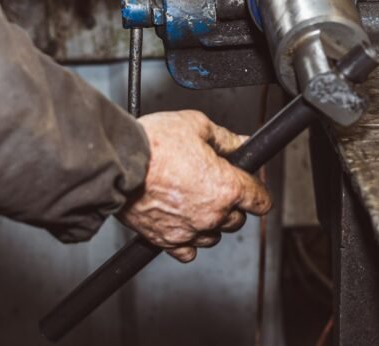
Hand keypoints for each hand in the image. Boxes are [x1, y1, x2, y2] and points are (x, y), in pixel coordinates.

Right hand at [119, 110, 271, 262]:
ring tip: (196, 200)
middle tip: (215, 185)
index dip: (257, 191)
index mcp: (226, 187)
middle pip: (237, 219)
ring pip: (214, 236)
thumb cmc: (154, 144)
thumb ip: (226, 139)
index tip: (252, 188)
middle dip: (232, 204)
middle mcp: (212, 214)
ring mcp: (189, 230)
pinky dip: (189, 240)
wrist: (118, 163)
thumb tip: (242, 143)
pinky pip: (188, 251)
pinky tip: (184, 222)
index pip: (260, 200)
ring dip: (211, 222)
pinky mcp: (166, 240)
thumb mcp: (197, 126)